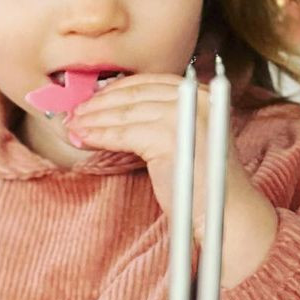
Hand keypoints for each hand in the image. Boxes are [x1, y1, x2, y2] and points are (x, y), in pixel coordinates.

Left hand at [68, 62, 278, 287]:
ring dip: (94, 119)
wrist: (227, 216)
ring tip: (73, 127)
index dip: (116, 90)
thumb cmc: (204, 185)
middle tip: (74, 113)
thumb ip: (161, 121)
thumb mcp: (184, 140)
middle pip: (135, 93)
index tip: (91, 100)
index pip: (149, 83)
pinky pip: (124, 132)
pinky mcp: (170, 136)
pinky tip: (84, 138)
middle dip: (99, 103)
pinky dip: (100, 134)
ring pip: (125, 112)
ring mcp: (185, 115)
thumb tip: (116, 111)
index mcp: (203, 94)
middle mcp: (196, 97)